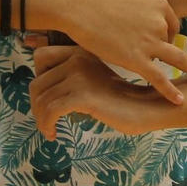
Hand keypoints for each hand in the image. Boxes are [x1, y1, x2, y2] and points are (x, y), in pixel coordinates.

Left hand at [29, 44, 170, 138]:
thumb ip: (74, 77)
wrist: (150, 105)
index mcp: (80, 52)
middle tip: (45, 121)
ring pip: (42, 99)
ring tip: (49, 130)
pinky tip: (54, 134)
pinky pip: (52, 111)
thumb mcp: (95, 80)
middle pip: (37, 82)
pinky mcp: (84, 95)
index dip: (39, 80)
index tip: (45, 100)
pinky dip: (47, 124)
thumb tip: (45, 92)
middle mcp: (77, 59)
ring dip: (40, 119)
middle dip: (36, 106)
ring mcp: (80, 76)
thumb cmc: (123, 98)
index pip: (40, 58)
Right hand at [62, 0, 186, 103]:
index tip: (158, 42)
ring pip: (176, 59)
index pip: (171, 23)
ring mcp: (150, 42)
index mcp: (159, 4)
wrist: (80, 8)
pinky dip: (170, 90)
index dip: (166, 34)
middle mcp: (159, 22)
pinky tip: (180, 101)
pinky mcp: (137, 60)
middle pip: (173, 40)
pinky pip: (159, 78)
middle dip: (175, 51)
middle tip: (183, 62)